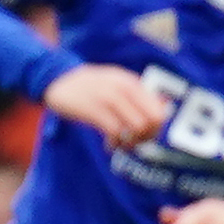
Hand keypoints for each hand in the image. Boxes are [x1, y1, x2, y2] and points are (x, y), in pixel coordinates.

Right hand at [46, 62, 172, 149]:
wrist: (57, 78)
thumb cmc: (92, 86)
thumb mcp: (118, 83)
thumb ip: (140, 94)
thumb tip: (166, 107)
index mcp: (133, 84)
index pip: (160, 111)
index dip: (156, 129)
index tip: (143, 134)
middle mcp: (124, 89)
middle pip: (153, 121)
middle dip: (147, 137)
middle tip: (133, 142)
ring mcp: (109, 98)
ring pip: (137, 128)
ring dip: (131, 143)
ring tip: (120, 144)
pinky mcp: (93, 109)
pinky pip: (115, 132)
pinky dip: (116, 144)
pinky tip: (109, 145)